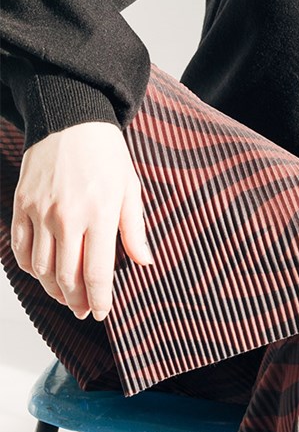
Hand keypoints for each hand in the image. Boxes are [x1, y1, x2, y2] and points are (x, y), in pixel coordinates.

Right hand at [11, 121, 153, 321]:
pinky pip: (20, 249)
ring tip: (66, 294)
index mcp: (101, 212)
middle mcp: (68, 216)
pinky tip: (43, 271)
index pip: (97, 272)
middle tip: (85, 310)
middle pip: (66, 277)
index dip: (100, 299)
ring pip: (41, 269)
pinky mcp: (22, 205)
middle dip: (77, 301)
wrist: (72, 119)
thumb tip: (145, 262)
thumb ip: (134, 229)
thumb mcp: (130, 187)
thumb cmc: (106, 153)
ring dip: (53, 289)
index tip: (102, 312)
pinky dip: (30, 267)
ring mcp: (40, 212)